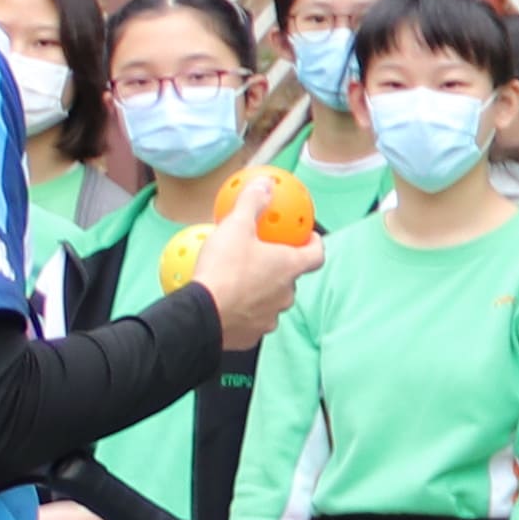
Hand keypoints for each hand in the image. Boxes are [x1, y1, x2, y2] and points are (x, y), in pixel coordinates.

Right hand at [188, 205, 316, 348]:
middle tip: (263, 254)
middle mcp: (286, 295)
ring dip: (262, 290)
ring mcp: (271, 317)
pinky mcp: (252, 335)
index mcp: (289, 267)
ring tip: (242, 278)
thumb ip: (252, 203)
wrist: (202, 315)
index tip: (308, 236)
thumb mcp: (236, 227)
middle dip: (281, 267)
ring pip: (272, 300)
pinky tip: (228, 302)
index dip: (315, 243)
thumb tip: (265, 184)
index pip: (316, 254)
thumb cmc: (223, 270)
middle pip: (291, 278)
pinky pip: (253, 319)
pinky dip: (245, 310)